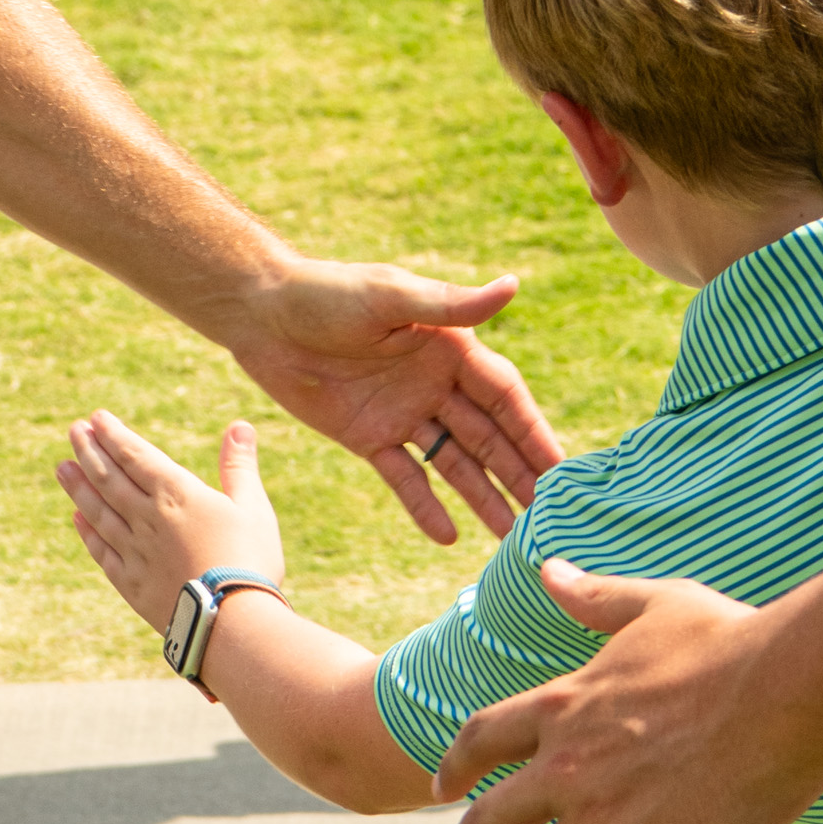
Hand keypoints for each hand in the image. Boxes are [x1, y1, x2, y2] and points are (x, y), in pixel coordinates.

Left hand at [58, 410, 281, 630]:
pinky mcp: (132, 584)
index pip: (135, 455)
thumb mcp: (253, 508)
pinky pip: (102, 551)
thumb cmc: (250, 562)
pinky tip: (77, 519)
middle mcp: (147, 518)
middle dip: (89, 452)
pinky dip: (87, 532)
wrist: (232, 624)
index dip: (114, 435)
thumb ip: (239, 467)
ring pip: (98, 512)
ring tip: (61, 468)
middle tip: (73, 431)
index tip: (95, 418)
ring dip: (78, 487)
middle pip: (109, 478)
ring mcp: (135, 552)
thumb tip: (239, 425)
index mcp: (176, 494)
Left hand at [219, 260, 558, 542]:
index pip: (504, 397)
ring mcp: (402, 412)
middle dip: (520, 473)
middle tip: (553, 517)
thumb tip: (512, 285)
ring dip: (484, 497)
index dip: (533, 432)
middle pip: (488, 437)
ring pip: (454, 463)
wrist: (259, 313)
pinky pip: (404, 477)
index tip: (564, 470)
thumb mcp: (389, 296)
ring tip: (514, 537)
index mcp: (449, 347)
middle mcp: (434, 383)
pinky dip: (425, 506)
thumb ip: (449, 305)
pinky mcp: (366, 435)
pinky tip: (451, 537)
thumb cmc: (325, 292)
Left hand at [422, 563, 822, 823]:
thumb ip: (592, 595)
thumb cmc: (728, 642)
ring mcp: (599, 823)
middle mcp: (564, 768)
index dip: (454, 768)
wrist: (783, 694)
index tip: (437, 793)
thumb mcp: (649, 603)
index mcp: (561, 706)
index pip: (481, 740)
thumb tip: (549, 569)